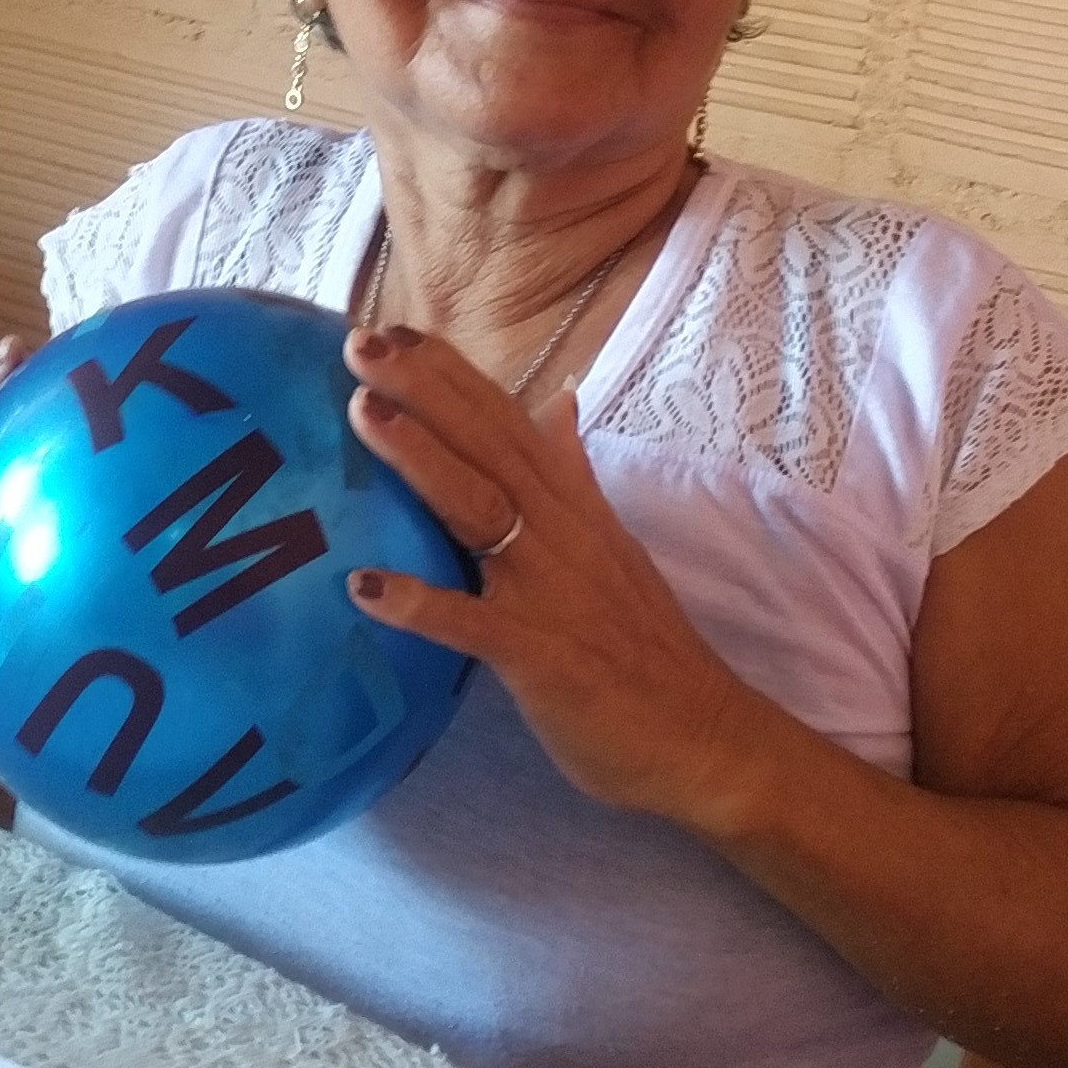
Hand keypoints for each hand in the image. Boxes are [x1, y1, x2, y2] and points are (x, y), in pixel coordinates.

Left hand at [339, 324, 766, 829]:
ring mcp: (551, 592)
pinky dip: (421, 605)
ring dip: (421, 459)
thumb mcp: (612, 544)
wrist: (704, 737)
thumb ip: (575, 474)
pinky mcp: (540, 656)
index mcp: (574, 509)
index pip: (508, 422)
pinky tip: (364, 588)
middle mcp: (562, 535)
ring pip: (479, 510)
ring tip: (364, 414)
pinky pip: (471, 625)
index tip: (395, 330)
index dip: (452, 375)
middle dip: (425, 391)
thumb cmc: (646, 649)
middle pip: (488, 446)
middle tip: (363, 344)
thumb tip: (559, 401)